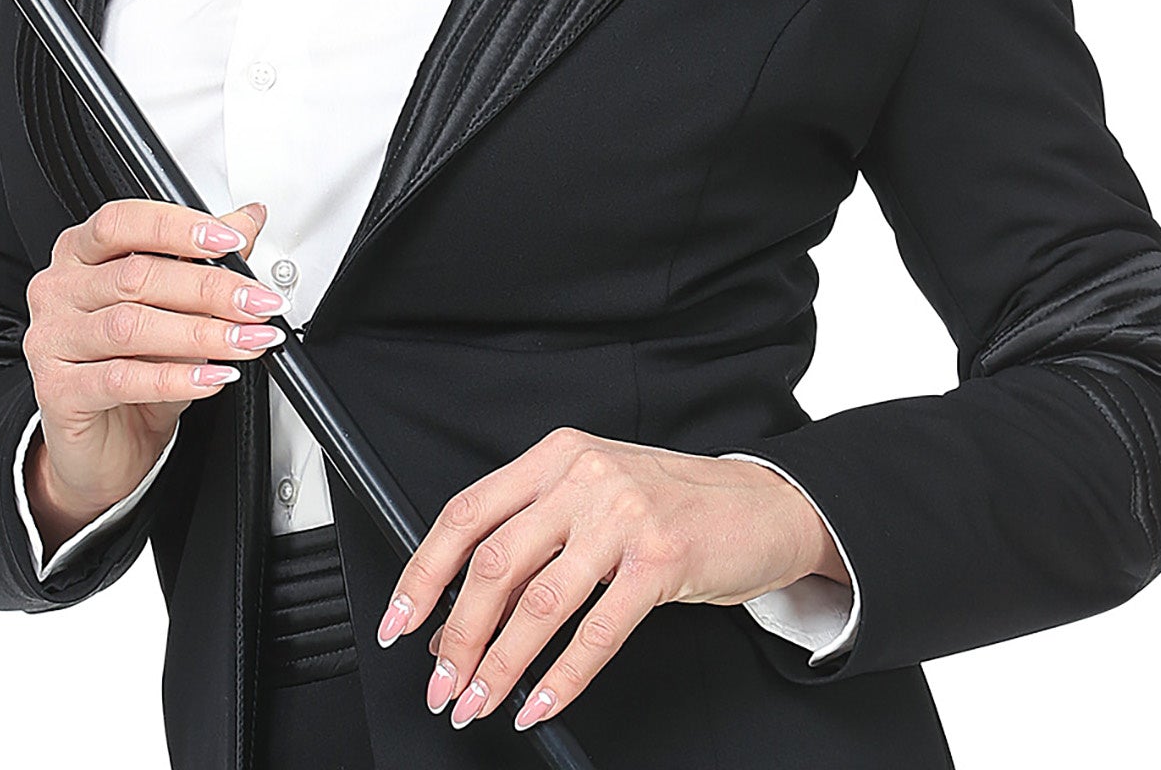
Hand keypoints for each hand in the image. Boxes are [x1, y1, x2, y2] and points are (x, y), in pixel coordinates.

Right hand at [21, 197, 281, 544]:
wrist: (104, 440)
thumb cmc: (132, 362)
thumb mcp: (173, 306)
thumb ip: (205, 260)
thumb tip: (248, 220)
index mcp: (79, 253)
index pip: (122, 223)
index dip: (178, 228)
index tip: (230, 242)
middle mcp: (60, 290)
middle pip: (136, 276)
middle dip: (210, 289)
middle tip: (257, 303)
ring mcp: (52, 340)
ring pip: (132, 326)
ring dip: (202, 333)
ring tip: (247, 340)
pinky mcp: (57, 391)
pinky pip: (122, 378)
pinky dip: (176, 377)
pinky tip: (213, 377)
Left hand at [373, 428, 846, 732]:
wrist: (762, 504)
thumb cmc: (671, 504)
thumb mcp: (595, 495)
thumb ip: (534, 534)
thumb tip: (462, 611)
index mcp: (555, 455)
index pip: (467, 513)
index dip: (423, 572)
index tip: (398, 621)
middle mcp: (583, 475)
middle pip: (494, 562)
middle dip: (456, 634)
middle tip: (440, 684)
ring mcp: (623, 515)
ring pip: (538, 602)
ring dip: (498, 665)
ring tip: (477, 702)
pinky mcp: (661, 560)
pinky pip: (596, 632)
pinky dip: (560, 678)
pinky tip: (538, 704)